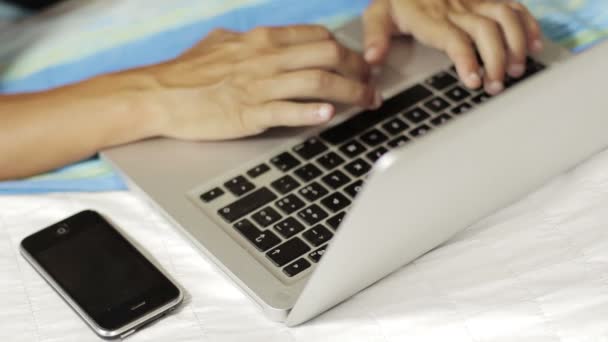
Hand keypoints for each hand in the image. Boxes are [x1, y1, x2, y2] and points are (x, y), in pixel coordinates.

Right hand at [142, 25, 379, 139]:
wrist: (157, 94)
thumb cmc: (186, 72)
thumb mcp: (221, 44)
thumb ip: (250, 44)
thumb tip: (269, 44)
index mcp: (260, 40)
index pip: (316, 37)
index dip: (345, 49)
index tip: (358, 61)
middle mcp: (265, 58)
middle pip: (327, 55)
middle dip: (357, 69)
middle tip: (371, 83)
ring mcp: (258, 86)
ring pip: (317, 82)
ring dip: (349, 92)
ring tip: (367, 102)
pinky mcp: (248, 114)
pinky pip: (288, 111)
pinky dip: (312, 112)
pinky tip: (330, 115)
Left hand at [362, 0, 542, 93]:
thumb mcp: (377, 14)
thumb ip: (374, 37)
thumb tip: (372, 60)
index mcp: (429, 17)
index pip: (454, 39)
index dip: (467, 60)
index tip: (474, 81)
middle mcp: (455, 7)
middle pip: (485, 31)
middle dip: (496, 60)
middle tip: (497, 85)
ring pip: (504, 17)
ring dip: (515, 43)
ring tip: (517, 70)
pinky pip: (513, 5)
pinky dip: (527, 24)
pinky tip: (534, 44)